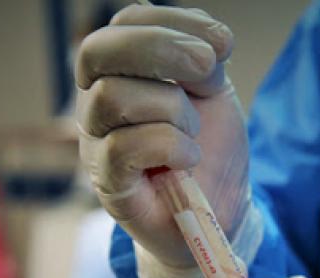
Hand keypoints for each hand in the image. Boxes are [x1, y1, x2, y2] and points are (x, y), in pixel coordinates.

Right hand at [76, 4, 249, 268]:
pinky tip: (190, 158)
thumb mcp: (212, 93)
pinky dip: (169, 145)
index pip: (124, 24)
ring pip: (112, 97)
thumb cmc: (209, 149)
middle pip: (98, 51)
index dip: (173, 21)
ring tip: (193, 133)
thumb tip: (208, 42)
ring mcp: (95, 145)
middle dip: (162, 49)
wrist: (218, 212)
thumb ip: (202, 60)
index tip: (223, 45)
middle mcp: (96, 105)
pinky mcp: (108, 185)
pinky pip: (122, 148)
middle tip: (208, 70)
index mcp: (121, 74)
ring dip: (171, 109)